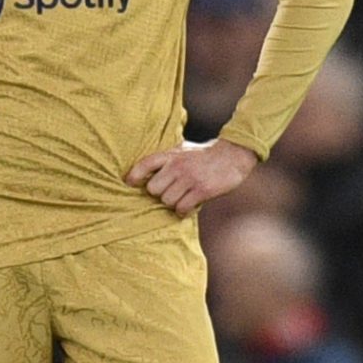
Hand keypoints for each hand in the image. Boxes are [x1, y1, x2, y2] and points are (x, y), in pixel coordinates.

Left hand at [125, 138, 256, 214]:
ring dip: (173, 203)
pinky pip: (182, 208)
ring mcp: (189, 178)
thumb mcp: (183, 150)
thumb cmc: (204, 155)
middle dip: (159, 194)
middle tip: (170, 192)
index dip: (134, 176)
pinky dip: (183, 211)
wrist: (233, 155)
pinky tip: (188, 207)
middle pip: (153, 189)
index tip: (130, 183)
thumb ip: (167, 160)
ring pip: (167, 201)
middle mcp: (177, 166)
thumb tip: (145, 174)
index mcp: (171, 155)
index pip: (144, 164)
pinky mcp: (202, 190)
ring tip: (182, 198)